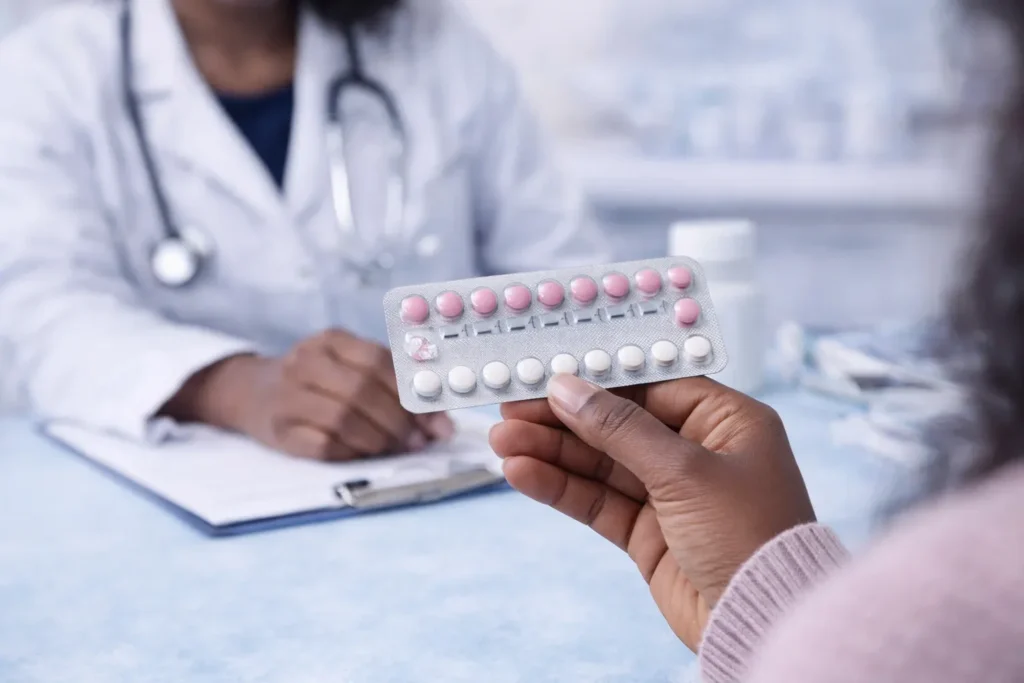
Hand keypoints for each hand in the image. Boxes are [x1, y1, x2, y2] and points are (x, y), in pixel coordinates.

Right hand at [165, 330, 453, 459]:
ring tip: (395, 448)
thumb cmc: (319, 382)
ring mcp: (287, 396)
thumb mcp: (352, 368)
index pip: (380, 362)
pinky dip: (351, 452)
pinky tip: (363, 453)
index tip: (439, 421)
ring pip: (343, 419)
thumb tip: (442, 424)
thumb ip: (395, 388)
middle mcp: (305, 361)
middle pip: (362, 391)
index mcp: (331, 340)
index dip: (414, 394)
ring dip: (378, 440)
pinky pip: (323, 446)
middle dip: (399, 421)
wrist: (252, 392)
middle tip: (419, 441)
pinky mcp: (279, 430)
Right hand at [489, 375, 813, 650]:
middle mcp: (699, 452)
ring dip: (551, 451)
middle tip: (510, 408)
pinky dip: (560, 487)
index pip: (652, 386)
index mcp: (727, 421)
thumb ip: (620, 428)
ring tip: (502, 440)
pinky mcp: (648, 532)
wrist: (764, 622)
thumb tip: (568, 388)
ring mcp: (671, 494)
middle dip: (562, 418)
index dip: (598, 380)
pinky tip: (523, 473)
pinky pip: (597, 501)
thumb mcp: (684, 470)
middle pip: (617, 423)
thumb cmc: (750, 536)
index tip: (548, 373)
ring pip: (600, 463)